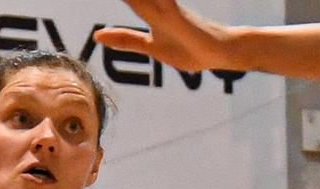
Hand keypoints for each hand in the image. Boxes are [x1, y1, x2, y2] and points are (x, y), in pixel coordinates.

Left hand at [97, 0, 235, 72]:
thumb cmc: (190, 49)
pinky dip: (154, 1)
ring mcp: (168, 10)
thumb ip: (127, 40)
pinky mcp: (179, 18)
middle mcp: (157, 5)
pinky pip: (163, 3)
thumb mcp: (153, 47)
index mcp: (150, 11)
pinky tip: (144, 2)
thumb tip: (98, 36)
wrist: (221, 52)